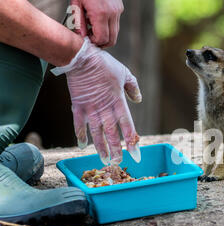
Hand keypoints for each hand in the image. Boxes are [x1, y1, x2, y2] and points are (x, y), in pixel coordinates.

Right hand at [51, 38, 141, 164]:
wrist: (81, 57)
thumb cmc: (105, 64)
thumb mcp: (124, 74)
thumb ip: (133, 88)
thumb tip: (138, 99)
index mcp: (118, 103)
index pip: (128, 127)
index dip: (132, 142)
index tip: (136, 154)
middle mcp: (105, 109)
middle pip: (112, 135)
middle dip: (116, 150)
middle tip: (118, 163)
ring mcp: (90, 110)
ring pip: (97, 134)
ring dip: (101, 148)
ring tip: (104, 160)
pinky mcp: (78, 107)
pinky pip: (78, 125)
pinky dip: (80, 136)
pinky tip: (82, 146)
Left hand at [70, 0, 123, 47]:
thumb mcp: (76, 4)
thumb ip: (80, 23)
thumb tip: (83, 37)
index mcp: (100, 13)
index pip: (102, 38)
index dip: (95, 42)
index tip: (87, 40)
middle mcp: (112, 13)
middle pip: (111, 39)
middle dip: (102, 43)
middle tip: (92, 40)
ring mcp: (118, 11)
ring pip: (115, 33)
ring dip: (105, 35)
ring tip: (93, 29)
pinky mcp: (120, 8)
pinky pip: (116, 24)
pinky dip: (108, 27)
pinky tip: (98, 21)